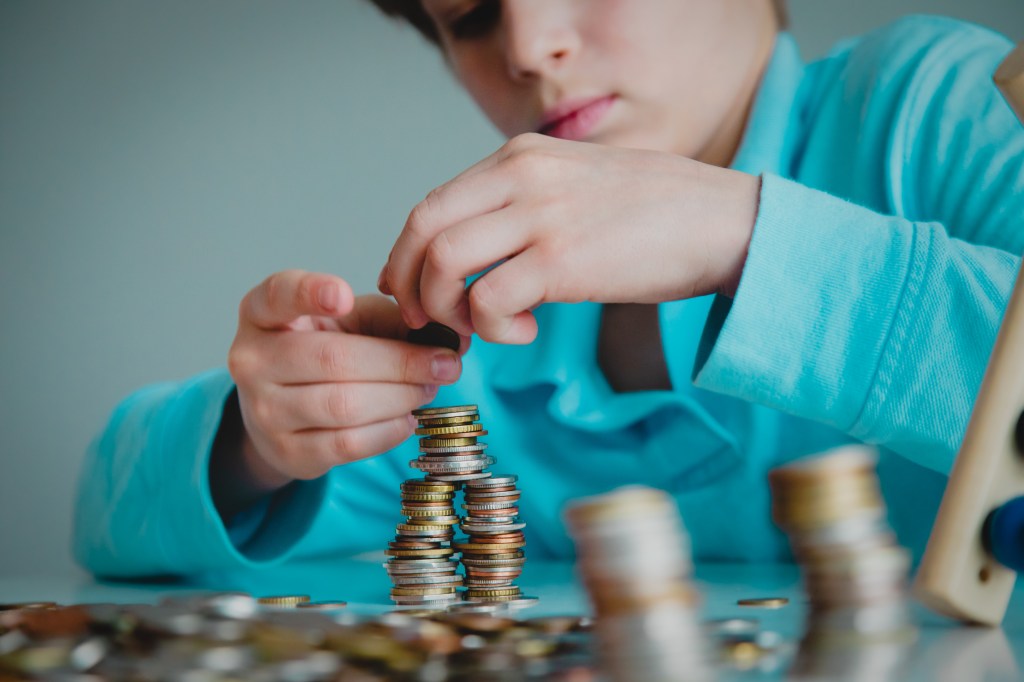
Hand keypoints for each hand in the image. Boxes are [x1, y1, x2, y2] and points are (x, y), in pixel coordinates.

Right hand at [225, 270, 466, 492]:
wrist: (281, 412)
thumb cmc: (324, 352)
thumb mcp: (351, 321)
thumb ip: (391, 319)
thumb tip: (449, 337)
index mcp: (262, 313)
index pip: (279, 295)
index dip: (310, 293)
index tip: (343, 296)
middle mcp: (252, 360)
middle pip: (334, 360)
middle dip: (401, 362)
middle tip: (444, 363)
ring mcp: (264, 411)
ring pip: (345, 405)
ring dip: (402, 397)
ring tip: (428, 388)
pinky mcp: (287, 452)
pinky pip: (348, 443)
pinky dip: (389, 430)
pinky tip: (407, 417)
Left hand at [378, 133, 759, 343]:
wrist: (724, 222)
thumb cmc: (657, 212)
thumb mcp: (575, 183)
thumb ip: (524, 201)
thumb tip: (479, 247)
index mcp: (520, 157)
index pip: (432, 204)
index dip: (407, 255)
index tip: (412, 290)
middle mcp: (521, 176)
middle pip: (423, 230)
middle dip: (410, 286)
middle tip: (428, 321)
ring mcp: (540, 215)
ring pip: (444, 264)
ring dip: (449, 310)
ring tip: (484, 329)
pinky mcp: (562, 260)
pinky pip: (488, 300)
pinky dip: (493, 328)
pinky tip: (525, 331)